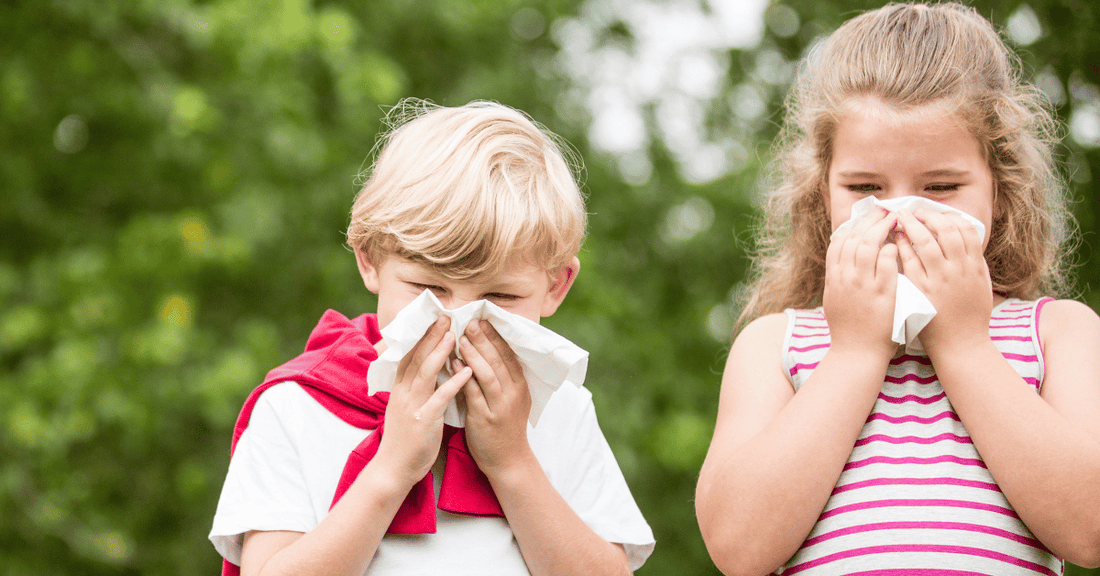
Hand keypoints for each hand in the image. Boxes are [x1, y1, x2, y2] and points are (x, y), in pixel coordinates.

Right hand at [374, 316, 471, 486]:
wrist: (393, 469)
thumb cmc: (404, 440)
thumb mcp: (404, 409)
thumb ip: (412, 390)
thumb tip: (423, 371)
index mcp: (399, 389)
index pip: (409, 356)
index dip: (421, 336)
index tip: (433, 320)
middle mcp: (404, 393)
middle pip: (416, 358)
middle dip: (431, 336)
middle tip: (446, 317)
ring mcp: (413, 406)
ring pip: (426, 372)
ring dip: (441, 352)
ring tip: (455, 335)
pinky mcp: (424, 421)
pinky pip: (440, 397)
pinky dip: (453, 382)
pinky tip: (466, 370)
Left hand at [454, 320, 533, 476]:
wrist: (508, 461)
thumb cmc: (505, 427)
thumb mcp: (510, 399)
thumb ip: (501, 378)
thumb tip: (483, 352)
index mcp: (520, 385)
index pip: (509, 354)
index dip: (495, 336)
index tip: (482, 319)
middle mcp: (513, 393)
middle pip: (498, 359)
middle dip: (483, 339)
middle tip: (470, 322)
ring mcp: (500, 406)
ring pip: (488, 374)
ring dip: (474, 354)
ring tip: (460, 338)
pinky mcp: (486, 418)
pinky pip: (474, 393)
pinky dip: (463, 377)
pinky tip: (452, 364)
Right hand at [823, 207, 899, 359]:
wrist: (856, 354)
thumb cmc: (849, 328)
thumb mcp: (836, 298)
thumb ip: (840, 276)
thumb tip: (847, 255)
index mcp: (833, 278)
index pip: (839, 242)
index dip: (853, 225)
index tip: (866, 216)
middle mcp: (845, 279)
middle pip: (854, 238)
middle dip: (870, 221)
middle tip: (885, 210)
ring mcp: (862, 286)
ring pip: (868, 246)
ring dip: (882, 230)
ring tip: (895, 221)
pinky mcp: (882, 295)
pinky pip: (887, 264)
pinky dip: (892, 251)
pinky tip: (899, 245)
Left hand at [895, 208, 991, 352]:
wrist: (961, 346)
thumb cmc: (971, 316)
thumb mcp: (980, 284)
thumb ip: (973, 261)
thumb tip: (966, 238)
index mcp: (975, 266)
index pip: (965, 229)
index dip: (948, 216)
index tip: (935, 211)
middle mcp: (959, 270)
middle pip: (945, 230)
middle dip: (928, 215)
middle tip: (913, 210)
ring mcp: (940, 280)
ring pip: (926, 243)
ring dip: (911, 226)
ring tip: (899, 218)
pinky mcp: (921, 291)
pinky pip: (909, 263)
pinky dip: (901, 248)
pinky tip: (893, 240)